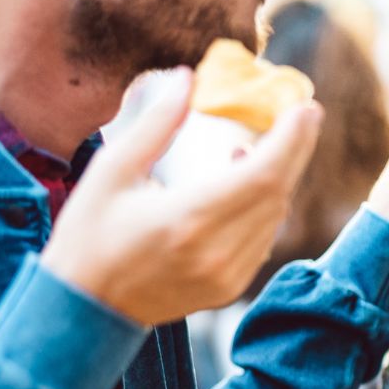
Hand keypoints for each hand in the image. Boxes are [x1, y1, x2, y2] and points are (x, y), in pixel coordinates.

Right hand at [39, 69, 322, 325]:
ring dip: (279, 177)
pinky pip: (263, 239)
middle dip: (296, 149)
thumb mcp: (111, 171)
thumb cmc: (88, 236)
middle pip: (277, 193)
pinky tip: (245, 182)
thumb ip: (156, 124)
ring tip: (264, 144)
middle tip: (304, 112)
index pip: (262, 175)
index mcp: (186, 220)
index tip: (305, 107)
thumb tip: (186, 78)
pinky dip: (265, 207)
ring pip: (274, 217)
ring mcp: (226, 277)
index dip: (291, 139)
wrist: (83, 309)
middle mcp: (215, 253)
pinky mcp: (228, 289)